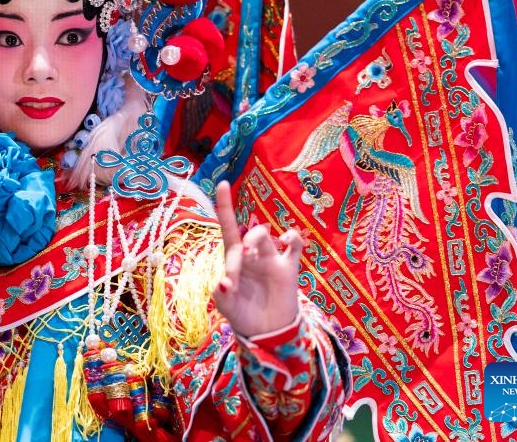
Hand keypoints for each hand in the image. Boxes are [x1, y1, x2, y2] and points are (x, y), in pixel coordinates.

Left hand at [211, 181, 302, 337]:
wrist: (267, 333)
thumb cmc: (243, 314)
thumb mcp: (227, 307)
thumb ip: (222, 295)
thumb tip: (223, 282)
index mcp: (234, 258)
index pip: (228, 227)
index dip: (225, 206)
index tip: (223, 183)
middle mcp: (252, 254)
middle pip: (244, 235)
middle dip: (237, 249)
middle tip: (233, 276)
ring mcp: (271, 259)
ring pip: (265, 236)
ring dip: (256, 237)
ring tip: (249, 249)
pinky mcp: (288, 268)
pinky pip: (294, 246)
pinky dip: (293, 238)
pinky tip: (287, 239)